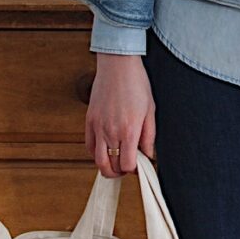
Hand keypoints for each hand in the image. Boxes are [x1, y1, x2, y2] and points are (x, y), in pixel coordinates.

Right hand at [85, 54, 156, 176]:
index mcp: (129, 130)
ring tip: (116, 163)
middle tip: (127, 168)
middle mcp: (111, 131)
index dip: (134, 170)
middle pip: (110, 167)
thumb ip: (149, 137)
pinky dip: (96, 154)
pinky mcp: (89, 121)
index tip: (139, 165)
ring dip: (106, 167)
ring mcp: (98, 127)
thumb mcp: (150, 111)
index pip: (127, 164)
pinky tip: (105, 150)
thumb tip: (149, 155)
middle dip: (119, 173)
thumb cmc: (136, 84)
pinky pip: (89, 146)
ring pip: (97, 160)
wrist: (118, 65)